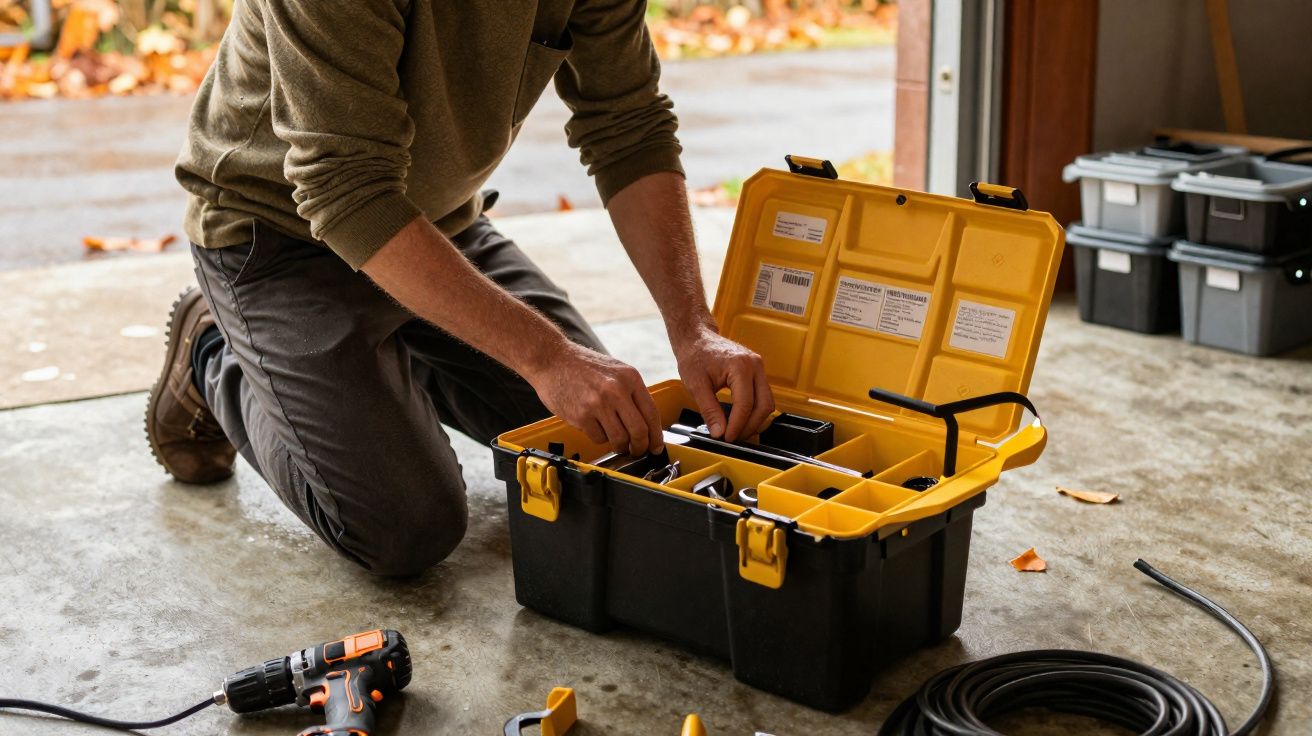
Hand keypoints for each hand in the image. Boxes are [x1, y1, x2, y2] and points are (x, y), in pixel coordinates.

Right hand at [528, 342, 663, 455]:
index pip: (652, 413)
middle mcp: (616, 390)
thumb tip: (646, 422)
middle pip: (639, 431)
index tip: (656, 446)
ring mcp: (598, 404)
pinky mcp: (581, 416)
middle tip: (638, 451)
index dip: (656, 436)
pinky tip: (594, 426)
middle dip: (640, 447)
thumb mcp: (615, 370)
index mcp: (629, 378)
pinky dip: (599, 438)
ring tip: (615, 440)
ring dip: (619, 446)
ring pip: (619, 439)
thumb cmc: (582, 365)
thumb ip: (631, 392)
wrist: (552, 359)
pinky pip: (599, 438)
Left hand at [674, 324, 773, 441]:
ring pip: (767, 402)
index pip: (745, 404)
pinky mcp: (757, 372)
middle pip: (764, 405)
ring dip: (754, 420)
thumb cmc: (695, 355)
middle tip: (733, 437)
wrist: (697, 338)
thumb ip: (709, 410)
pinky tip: (740, 419)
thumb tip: (719, 432)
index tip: (727, 438)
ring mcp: (759, 367)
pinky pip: (763, 396)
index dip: (737, 425)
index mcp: (740, 366)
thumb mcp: (696, 385)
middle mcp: (755, 365)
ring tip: (736, 430)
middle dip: (750, 426)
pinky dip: (754, 410)